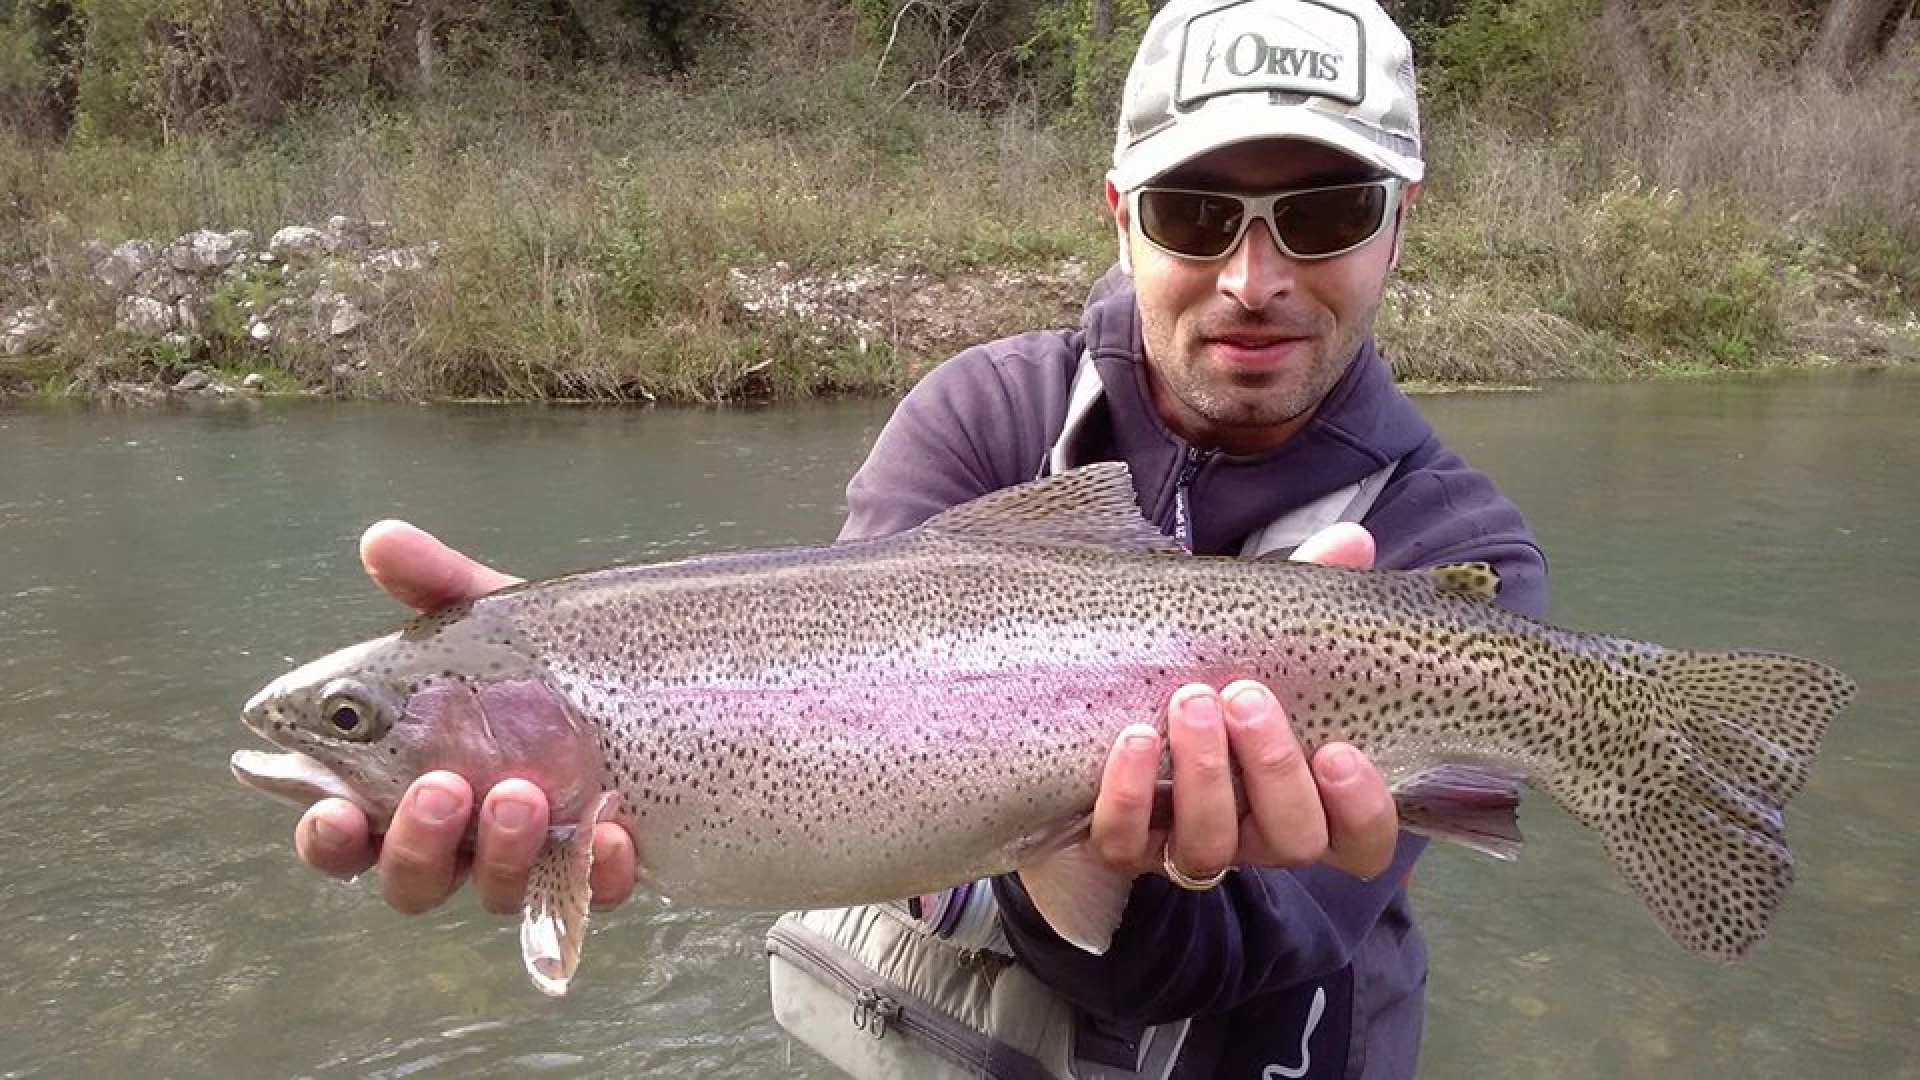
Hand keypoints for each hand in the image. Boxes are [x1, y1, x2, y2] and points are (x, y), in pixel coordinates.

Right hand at [292, 520, 637, 914]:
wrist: (658, 681)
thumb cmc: (547, 665)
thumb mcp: (499, 621)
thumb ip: (438, 585)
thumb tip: (382, 540)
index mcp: (410, 783)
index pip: (346, 833)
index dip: (329, 835)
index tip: (334, 808)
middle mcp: (460, 838)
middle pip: (410, 881)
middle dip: (416, 843)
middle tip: (442, 788)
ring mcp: (529, 861)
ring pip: (492, 892)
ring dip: (499, 850)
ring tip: (522, 793)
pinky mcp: (598, 869)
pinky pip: (590, 890)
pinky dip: (595, 867)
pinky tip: (607, 828)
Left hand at [1087, 522, 1399, 883]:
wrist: (1105, 711)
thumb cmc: (1216, 676)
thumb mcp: (1264, 638)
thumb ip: (1313, 595)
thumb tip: (1352, 541)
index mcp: (1311, 799)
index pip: (1363, 840)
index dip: (1361, 809)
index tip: (1339, 752)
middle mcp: (1257, 835)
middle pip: (1291, 838)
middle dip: (1273, 768)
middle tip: (1245, 696)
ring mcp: (1190, 843)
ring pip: (1210, 846)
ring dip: (1203, 775)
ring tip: (1190, 700)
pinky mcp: (1123, 845)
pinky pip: (1124, 841)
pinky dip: (1128, 794)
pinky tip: (1133, 739)